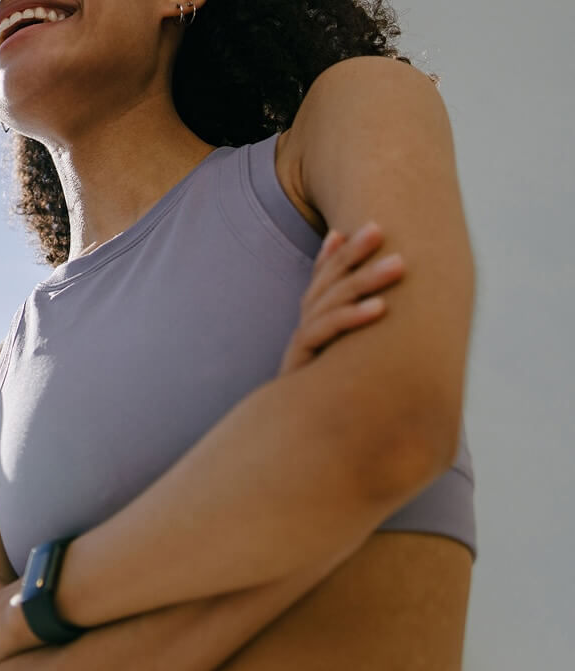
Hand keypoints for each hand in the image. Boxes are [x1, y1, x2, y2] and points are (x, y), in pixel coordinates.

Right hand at [278, 221, 404, 373]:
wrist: (292, 425)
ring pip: (332, 300)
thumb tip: (381, 306)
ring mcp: (303, 338)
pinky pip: (328, 332)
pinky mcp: (302, 359)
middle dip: (356, 253)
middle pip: (329, 279)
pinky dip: (353, 318)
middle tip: (382, 229)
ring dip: (366, 280)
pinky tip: (380, 309)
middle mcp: (306, 321)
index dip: (343, 250)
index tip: (368, 225)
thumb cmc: (323, 387)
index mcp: (314, 315)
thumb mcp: (337, 352)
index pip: (325, 274)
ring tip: (398, 266)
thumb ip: (348, 323)